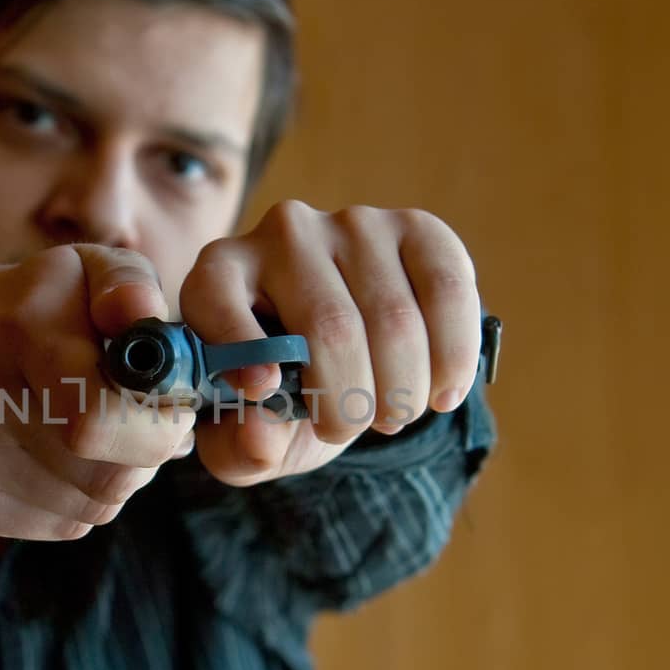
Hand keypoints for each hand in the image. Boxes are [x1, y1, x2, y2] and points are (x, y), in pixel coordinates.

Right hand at [0, 244, 195, 537]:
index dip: (156, 429)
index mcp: (22, 327)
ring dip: (111, 482)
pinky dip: (77, 503)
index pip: (99, 422)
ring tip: (92, 434)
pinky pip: (60, 527)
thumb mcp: (88, 271)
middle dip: (142, 458)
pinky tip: (58, 458)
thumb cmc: (36, 306)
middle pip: (105, 480)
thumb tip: (143, 316)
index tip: (168, 408)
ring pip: (90, 511)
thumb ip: (130, 286)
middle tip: (135, 423)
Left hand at [177, 200, 482, 485]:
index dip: (240, 344)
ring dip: (404, 390)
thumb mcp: (251, 436)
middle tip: (349, 428)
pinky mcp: (413, 228)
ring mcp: (351, 224)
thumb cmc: (285, 397)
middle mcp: (282, 234)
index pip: (217, 296)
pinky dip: (453, 357)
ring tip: (393, 413)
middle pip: (330, 326)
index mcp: (218, 277)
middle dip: (350, 400)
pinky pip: (448, 290)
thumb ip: (239, 446)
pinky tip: (441, 392)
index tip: (264, 391)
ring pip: (395, 318)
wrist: (347, 360)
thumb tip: (260, 432)